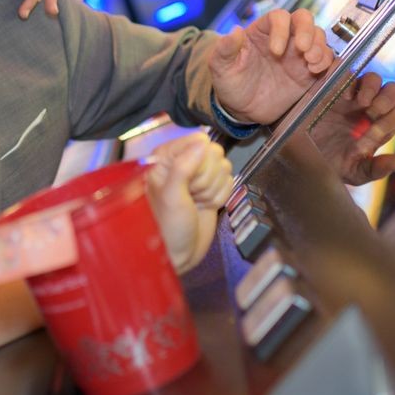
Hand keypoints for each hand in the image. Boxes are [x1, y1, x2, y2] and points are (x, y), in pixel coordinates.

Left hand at [145, 132, 232, 272]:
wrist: (178, 252)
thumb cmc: (167, 225)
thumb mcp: (172, 195)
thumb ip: (184, 166)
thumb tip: (203, 142)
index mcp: (166, 157)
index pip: (196, 141)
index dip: (198, 161)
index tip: (188, 181)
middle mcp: (182, 161)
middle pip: (214, 153)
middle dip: (206, 178)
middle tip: (191, 195)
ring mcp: (198, 175)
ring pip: (223, 167)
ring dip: (213, 189)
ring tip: (196, 202)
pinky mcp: (212, 188)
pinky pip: (229, 181)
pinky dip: (220, 197)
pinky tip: (205, 206)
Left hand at [209, 8, 333, 124]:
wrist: (242, 109)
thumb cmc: (230, 82)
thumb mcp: (221, 66)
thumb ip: (225, 49)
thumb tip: (235, 30)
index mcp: (262, 31)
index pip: (278, 17)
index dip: (281, 29)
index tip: (275, 51)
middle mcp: (284, 37)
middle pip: (303, 20)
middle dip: (307, 31)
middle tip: (303, 50)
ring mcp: (298, 54)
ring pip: (317, 37)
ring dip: (319, 46)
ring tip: (311, 62)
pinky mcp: (308, 71)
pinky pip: (325, 59)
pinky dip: (326, 62)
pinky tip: (315, 71)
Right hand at [309, 71, 394, 184]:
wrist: (299, 151)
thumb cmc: (329, 161)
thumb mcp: (353, 171)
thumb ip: (375, 169)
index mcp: (379, 126)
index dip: (392, 121)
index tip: (375, 132)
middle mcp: (370, 108)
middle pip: (393, 91)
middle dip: (387, 99)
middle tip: (372, 112)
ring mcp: (352, 95)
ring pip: (373, 78)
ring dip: (372, 87)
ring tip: (361, 102)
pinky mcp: (333, 86)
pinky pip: (346, 72)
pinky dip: (348, 80)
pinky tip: (342, 96)